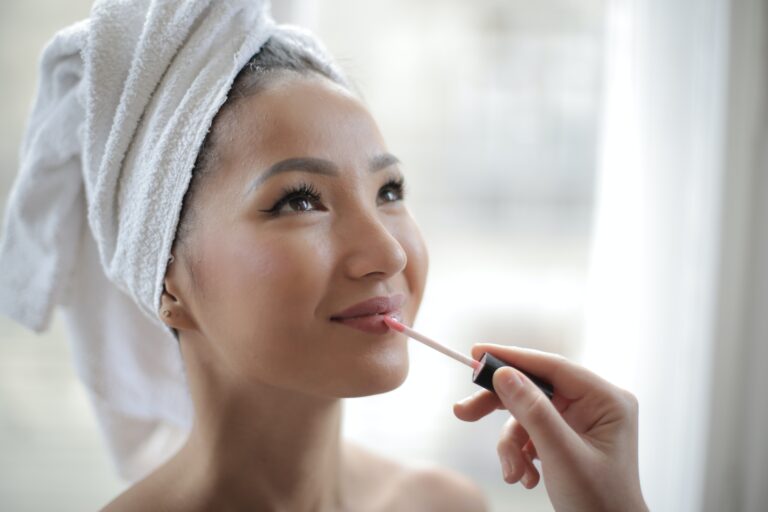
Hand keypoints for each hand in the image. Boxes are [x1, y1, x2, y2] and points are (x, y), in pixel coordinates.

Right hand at [453, 344, 647, 511]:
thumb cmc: (599, 502)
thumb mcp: (561, 455)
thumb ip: (533, 412)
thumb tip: (503, 374)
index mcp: (606, 399)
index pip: (552, 366)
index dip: (512, 358)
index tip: (475, 354)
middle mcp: (595, 403)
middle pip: (534, 388)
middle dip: (501, 407)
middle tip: (464, 412)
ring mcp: (582, 420)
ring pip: (527, 414)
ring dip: (512, 445)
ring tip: (513, 473)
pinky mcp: (568, 436)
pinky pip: (532, 432)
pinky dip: (521, 454)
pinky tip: (526, 477)